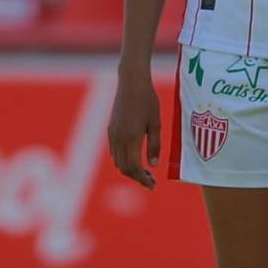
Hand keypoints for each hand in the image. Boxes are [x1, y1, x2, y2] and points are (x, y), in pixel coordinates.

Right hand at [106, 66, 160, 189]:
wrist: (131, 82)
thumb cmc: (148, 101)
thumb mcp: (156, 123)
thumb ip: (155, 145)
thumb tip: (153, 165)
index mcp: (132, 138)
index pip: (134, 167)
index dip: (143, 179)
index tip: (152, 185)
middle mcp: (119, 138)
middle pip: (124, 168)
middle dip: (137, 178)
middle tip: (151, 181)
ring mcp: (113, 134)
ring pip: (118, 161)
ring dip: (130, 170)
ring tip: (145, 171)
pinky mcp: (110, 129)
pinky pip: (114, 151)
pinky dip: (123, 160)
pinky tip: (135, 158)